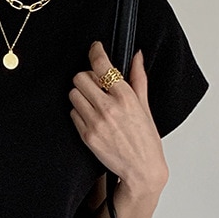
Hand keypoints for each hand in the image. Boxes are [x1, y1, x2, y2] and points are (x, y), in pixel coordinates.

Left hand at [69, 41, 167, 191]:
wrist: (141, 169)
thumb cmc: (146, 139)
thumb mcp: (145, 106)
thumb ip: (138, 78)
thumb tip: (136, 55)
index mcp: (125, 97)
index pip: (102, 65)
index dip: (96, 52)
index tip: (95, 48)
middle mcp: (108, 108)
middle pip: (80, 78)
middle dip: (86, 78)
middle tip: (95, 84)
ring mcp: (95, 122)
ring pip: (73, 94)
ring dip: (81, 95)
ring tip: (94, 103)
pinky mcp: (86, 135)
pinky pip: (72, 114)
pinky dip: (79, 112)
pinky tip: (92, 118)